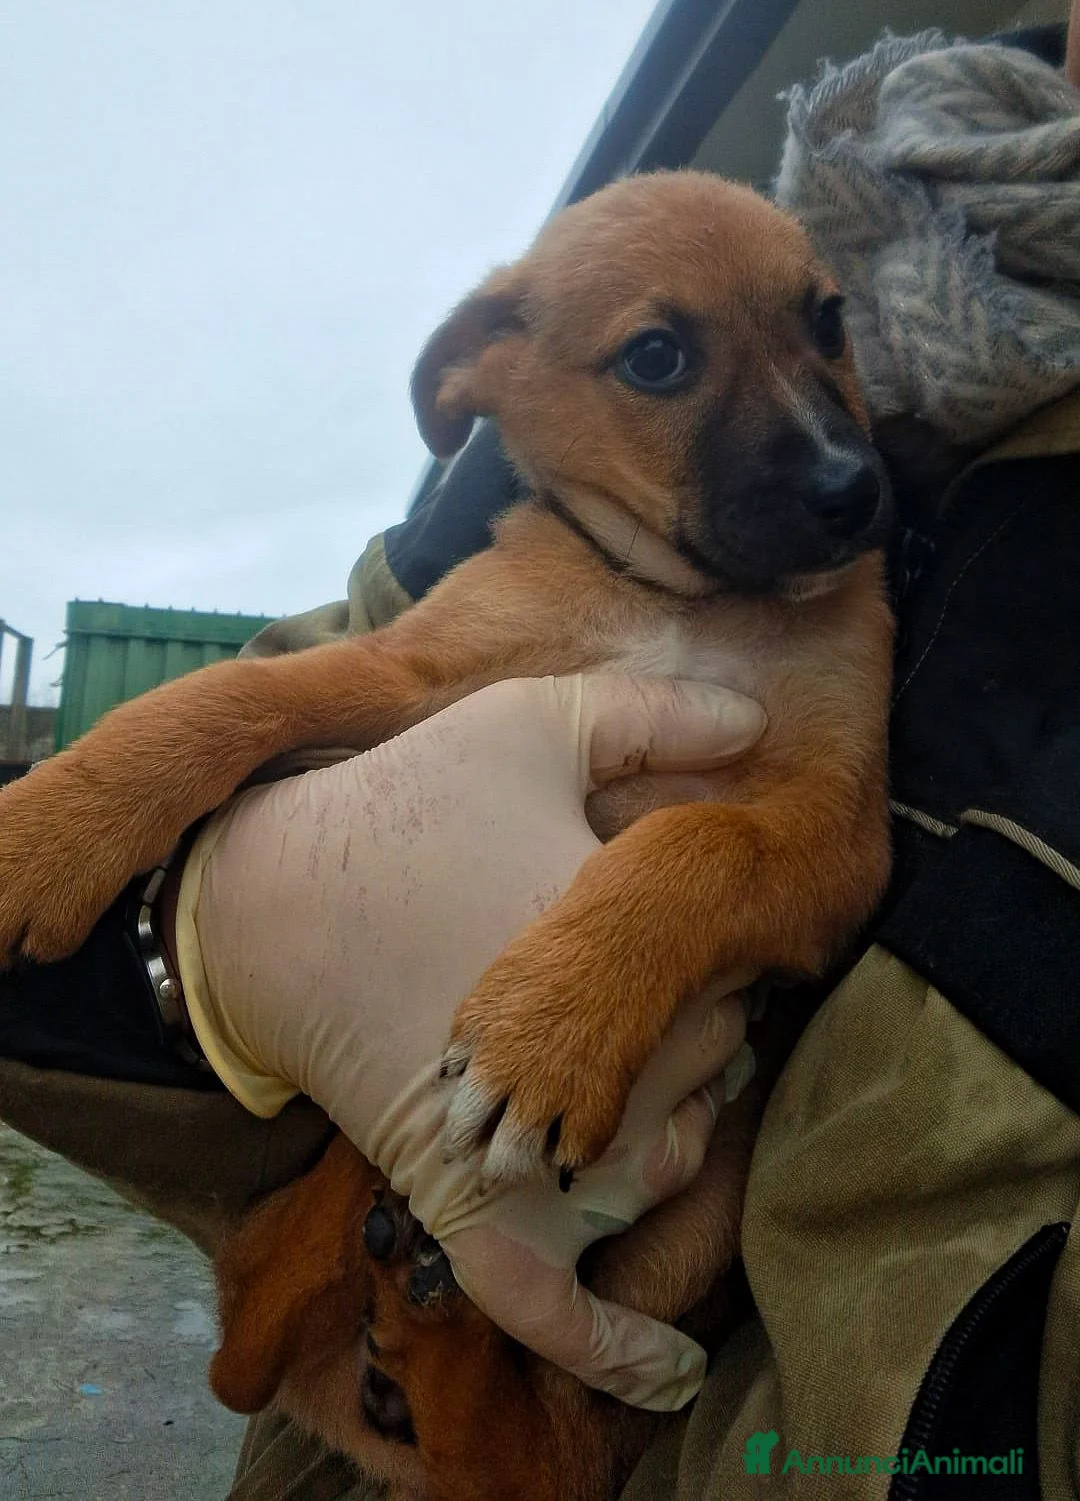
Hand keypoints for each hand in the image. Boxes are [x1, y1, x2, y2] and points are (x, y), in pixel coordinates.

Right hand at [173, 672, 763, 1406]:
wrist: (271, 899)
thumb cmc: (406, 807)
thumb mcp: (528, 726)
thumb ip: (651, 716)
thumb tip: (757, 718)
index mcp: (610, 947)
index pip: (735, 978)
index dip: (716, 948)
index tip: (679, 920)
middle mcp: (581, 1061)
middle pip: (705, 1071)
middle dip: (693, 1029)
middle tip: (642, 986)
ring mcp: (524, 1145)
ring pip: (658, 1168)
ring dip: (669, 1129)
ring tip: (642, 1074)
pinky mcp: (463, 1200)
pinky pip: (541, 1302)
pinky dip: (606, 1346)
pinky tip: (671, 1378)